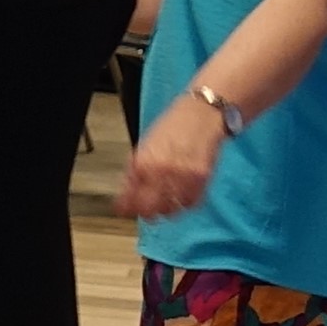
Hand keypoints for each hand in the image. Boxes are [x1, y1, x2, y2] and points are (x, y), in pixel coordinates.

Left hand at [115, 94, 227, 220]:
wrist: (203, 113)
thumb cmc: (173, 125)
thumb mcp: (145, 144)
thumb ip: (134, 169)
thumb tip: (125, 192)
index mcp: (144, 163)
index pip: (130, 198)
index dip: (125, 208)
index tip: (123, 210)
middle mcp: (162, 173)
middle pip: (149, 210)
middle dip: (145, 212)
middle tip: (145, 210)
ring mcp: (184, 178)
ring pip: (170, 210)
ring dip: (165, 209)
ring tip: (164, 201)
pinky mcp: (202, 179)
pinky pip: (190, 203)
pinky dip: (184, 203)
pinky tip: (181, 195)